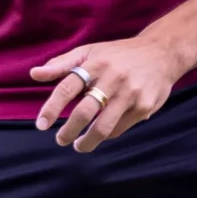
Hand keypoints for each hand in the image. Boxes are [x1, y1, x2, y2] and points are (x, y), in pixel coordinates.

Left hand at [30, 33, 184, 151]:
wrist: (162, 53)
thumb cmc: (119, 54)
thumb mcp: (90, 52)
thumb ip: (62, 64)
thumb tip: (34, 74)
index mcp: (96, 63)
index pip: (67, 87)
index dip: (51, 108)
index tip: (42, 125)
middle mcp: (113, 78)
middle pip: (84, 112)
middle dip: (68, 131)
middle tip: (60, 140)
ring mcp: (131, 94)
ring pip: (103, 127)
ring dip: (87, 141)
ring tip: (79, 145)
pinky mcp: (144, 106)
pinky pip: (120, 128)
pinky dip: (106, 135)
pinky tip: (100, 134)